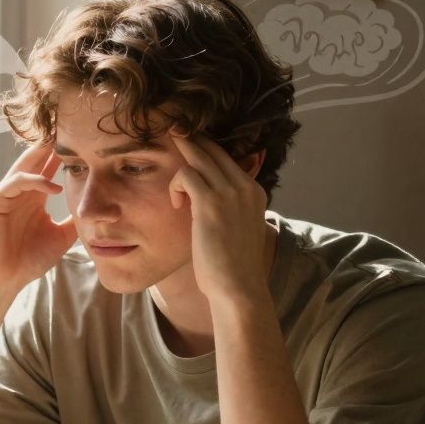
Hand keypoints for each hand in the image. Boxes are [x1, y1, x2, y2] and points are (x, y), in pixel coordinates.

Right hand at [0, 140, 77, 295]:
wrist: (3, 280)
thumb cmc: (28, 260)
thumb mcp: (62, 237)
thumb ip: (75, 220)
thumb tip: (100, 210)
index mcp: (35, 196)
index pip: (51, 166)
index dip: (66, 152)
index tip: (88, 140)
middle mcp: (20, 190)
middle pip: (38, 157)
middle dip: (54, 142)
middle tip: (74, 125)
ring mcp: (6, 193)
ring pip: (26, 164)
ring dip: (43, 152)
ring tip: (63, 142)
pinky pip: (16, 182)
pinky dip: (35, 182)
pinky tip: (54, 188)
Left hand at [169, 133, 268, 306]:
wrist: (238, 288)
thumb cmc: (232, 267)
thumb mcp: (236, 229)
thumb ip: (226, 209)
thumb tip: (203, 200)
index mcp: (253, 191)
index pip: (226, 157)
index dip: (204, 150)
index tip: (186, 149)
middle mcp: (244, 186)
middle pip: (212, 149)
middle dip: (188, 142)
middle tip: (171, 135)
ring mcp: (229, 192)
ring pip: (198, 156)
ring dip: (179, 171)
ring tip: (176, 196)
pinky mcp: (210, 202)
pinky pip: (185, 174)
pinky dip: (175, 185)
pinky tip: (176, 205)